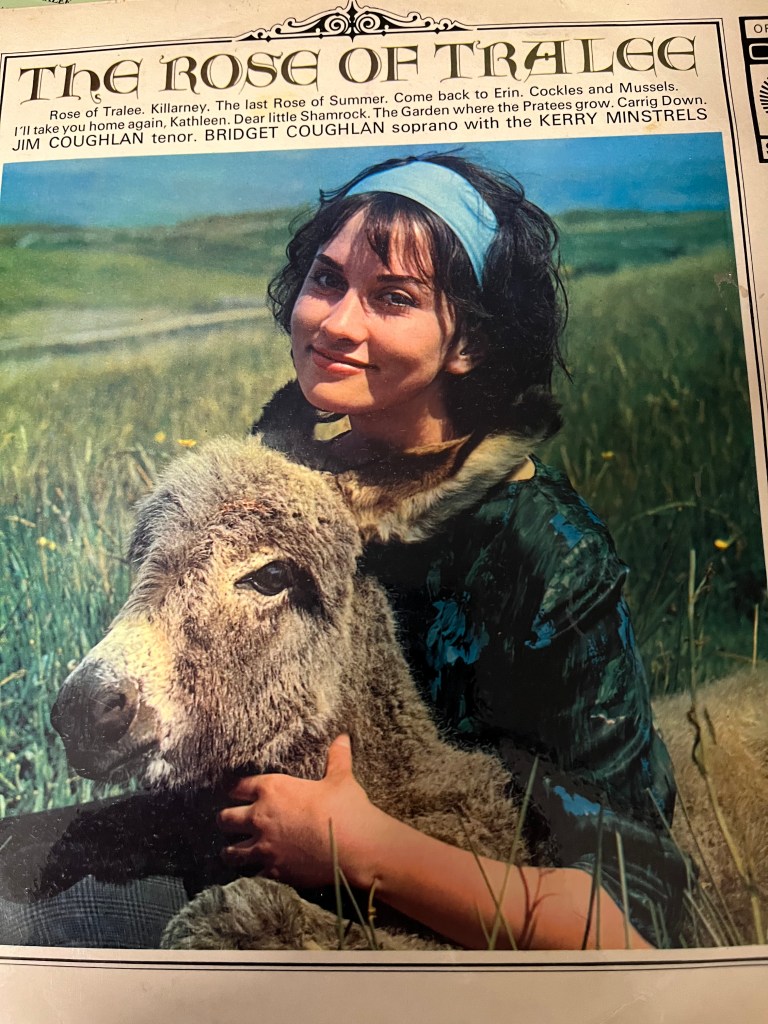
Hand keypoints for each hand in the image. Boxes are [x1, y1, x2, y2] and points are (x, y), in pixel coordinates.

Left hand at [217, 734, 389, 888]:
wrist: (355, 847)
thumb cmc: (345, 808)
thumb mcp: (341, 778)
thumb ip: (337, 757)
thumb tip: (343, 737)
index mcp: (273, 789)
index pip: (238, 787)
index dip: (234, 789)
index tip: (233, 791)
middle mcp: (261, 817)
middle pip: (226, 819)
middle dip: (225, 819)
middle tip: (228, 820)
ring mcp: (265, 847)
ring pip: (232, 852)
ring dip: (231, 850)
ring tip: (230, 852)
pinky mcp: (274, 871)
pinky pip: (253, 874)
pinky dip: (254, 872)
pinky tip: (255, 872)